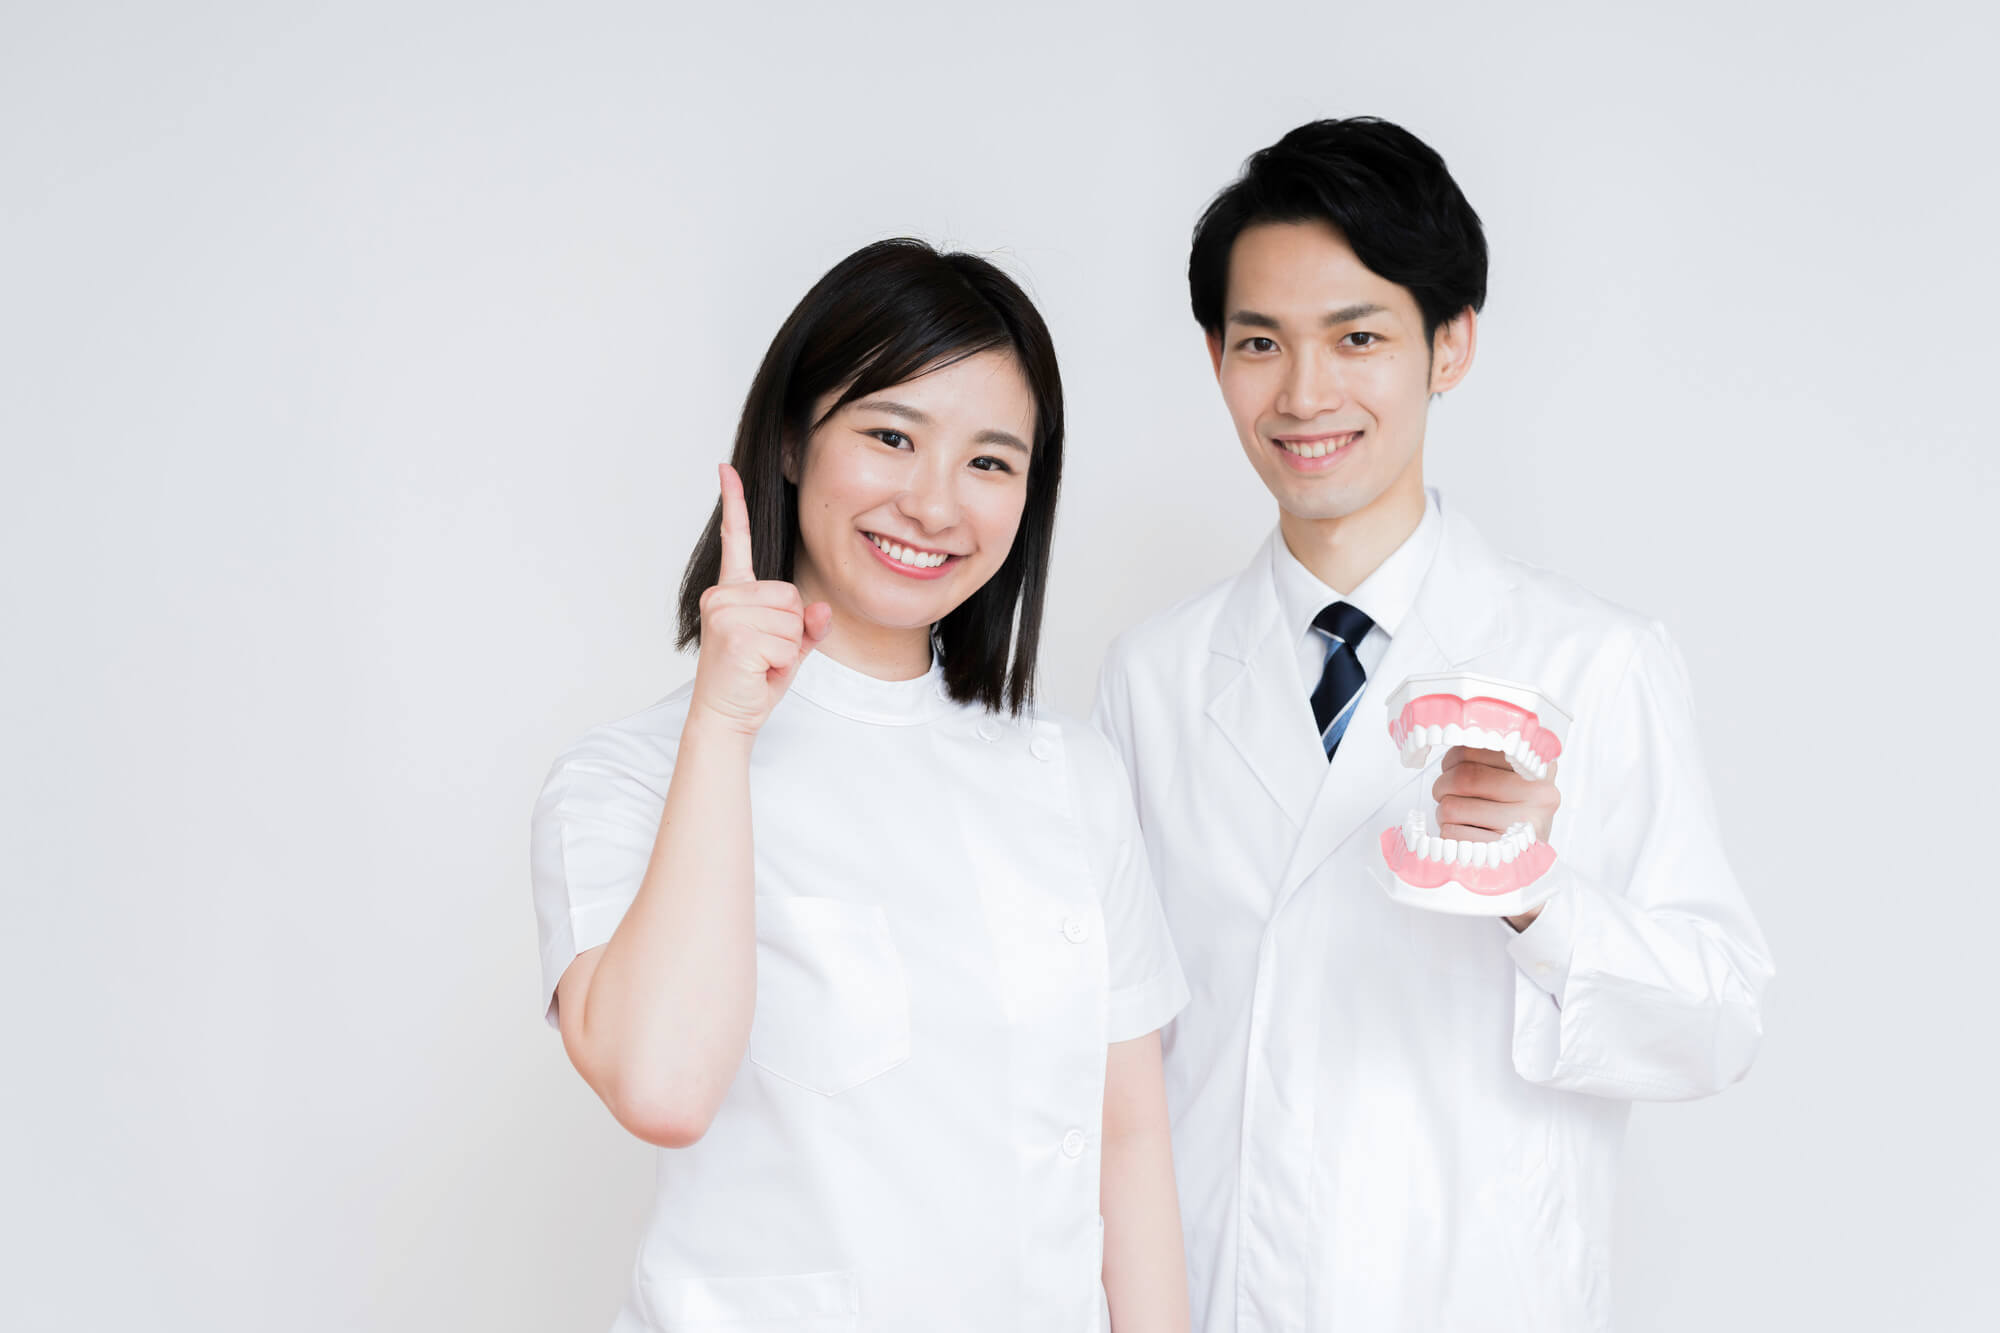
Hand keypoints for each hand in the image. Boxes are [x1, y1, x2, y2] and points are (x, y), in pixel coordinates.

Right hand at [688, 464, 831, 737]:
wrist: (726, 718)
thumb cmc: (753, 681)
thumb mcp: (789, 648)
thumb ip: (807, 625)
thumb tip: (821, 608)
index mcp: (733, 592)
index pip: (737, 540)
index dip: (735, 504)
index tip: (726, 468)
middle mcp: (723, 595)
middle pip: (791, 594)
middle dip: (791, 630)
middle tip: (765, 655)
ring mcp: (725, 612)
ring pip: (793, 618)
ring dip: (786, 649)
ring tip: (761, 663)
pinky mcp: (734, 634)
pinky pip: (787, 641)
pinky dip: (782, 664)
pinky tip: (758, 671)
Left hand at [1432, 745, 1560, 929]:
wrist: (1529, 868)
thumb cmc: (1513, 815)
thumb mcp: (1517, 782)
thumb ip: (1494, 756)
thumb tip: (1451, 732)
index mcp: (1541, 769)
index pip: (1481, 747)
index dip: (1455, 756)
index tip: (1453, 765)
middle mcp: (1540, 795)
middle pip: (1464, 777)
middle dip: (1442, 785)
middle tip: (1444, 792)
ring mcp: (1524, 826)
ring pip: (1451, 806)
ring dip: (1443, 811)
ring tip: (1457, 816)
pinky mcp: (1504, 854)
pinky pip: (1451, 835)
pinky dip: (1447, 834)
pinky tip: (1463, 835)